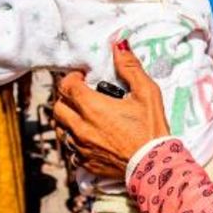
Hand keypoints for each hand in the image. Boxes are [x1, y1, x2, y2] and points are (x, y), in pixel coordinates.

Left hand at [53, 42, 169, 178]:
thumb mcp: (146, 92)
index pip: (66, 86)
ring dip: (68, 118)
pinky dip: (74, 139)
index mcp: (92, 107)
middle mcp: (80, 127)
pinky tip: (89, 137)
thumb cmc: (151, 128)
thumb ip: (130, 67)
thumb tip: (119, 45)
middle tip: (81, 94)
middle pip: (57, 107)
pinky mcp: (85, 163)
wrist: (155, 167)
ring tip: (83, 115)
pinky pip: (70, 148)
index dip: (72, 78)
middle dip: (66, 97)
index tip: (82, 77)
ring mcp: (81, 147)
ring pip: (60, 128)